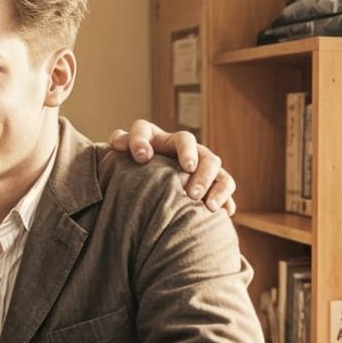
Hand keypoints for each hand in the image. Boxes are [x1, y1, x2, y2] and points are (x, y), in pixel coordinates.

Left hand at [107, 123, 235, 213]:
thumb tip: (116, 143)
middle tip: (187, 170)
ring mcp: (199, 161)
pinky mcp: (214, 179)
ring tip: (202, 202)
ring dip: (208, 179)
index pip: (143, 129)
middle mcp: (177, 147)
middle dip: (187, 154)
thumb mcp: (123, 165)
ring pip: (211, 161)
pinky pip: (225, 183)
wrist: (158, 193)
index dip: (140, 139)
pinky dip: (224, 197)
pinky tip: (224, 213)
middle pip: (186, 140)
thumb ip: (120, 149)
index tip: (141, 157)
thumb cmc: (137, 178)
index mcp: (150, 140)